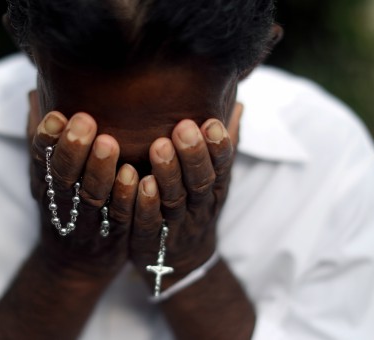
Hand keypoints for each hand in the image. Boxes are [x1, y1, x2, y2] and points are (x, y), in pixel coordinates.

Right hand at [27, 91, 138, 277]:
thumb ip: (47, 138)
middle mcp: (64, 203)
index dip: (46, 139)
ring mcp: (90, 221)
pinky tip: (134, 176)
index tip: (55, 116)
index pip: (41, 160)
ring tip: (110, 143)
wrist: (75, 264)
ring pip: (92, 196)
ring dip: (99, 170)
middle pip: (64, 177)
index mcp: (47, 184)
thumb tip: (37, 91)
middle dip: (73, 149)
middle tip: (84, 120)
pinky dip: (125, 197)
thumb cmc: (67, 206)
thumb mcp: (49, 175)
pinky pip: (120, 217)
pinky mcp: (115, 234)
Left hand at [129, 103, 242, 287]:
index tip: (212, 122)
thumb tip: (236, 102)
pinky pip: (148, 222)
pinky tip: (138, 182)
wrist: (182, 261)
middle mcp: (198, 206)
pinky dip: (145, 203)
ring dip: (168, 174)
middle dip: (194, 155)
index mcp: (215, 188)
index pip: (222, 166)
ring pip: (174, 199)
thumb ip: (221, 144)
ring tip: (159, 146)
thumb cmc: (195, 207)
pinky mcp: (149, 239)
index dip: (219, 147)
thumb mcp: (214, 179)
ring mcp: (175, 225)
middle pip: (201, 181)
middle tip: (184, 128)